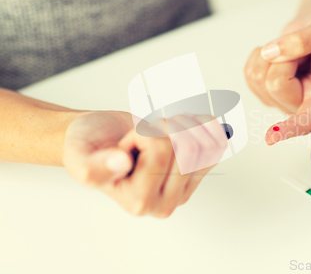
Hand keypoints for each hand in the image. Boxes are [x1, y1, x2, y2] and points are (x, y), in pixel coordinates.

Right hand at [62, 111, 226, 216]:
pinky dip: (205, 126)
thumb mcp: (78, 156)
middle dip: (166, 127)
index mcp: (139, 202)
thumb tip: (121, 163)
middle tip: (147, 131)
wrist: (100, 138)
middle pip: (187, 147)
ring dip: (183, 125)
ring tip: (161, 129)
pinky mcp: (196, 174)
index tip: (128, 141)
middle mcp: (165, 202)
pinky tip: (186, 124)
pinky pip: (217, 146)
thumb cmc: (89, 146)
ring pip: (204, 143)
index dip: (145, 134)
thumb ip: (94, 166)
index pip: (160, 150)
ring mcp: (184, 189)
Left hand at [245, 9, 310, 144]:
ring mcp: (282, 101)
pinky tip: (278, 55)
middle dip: (284, 59)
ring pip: (258, 79)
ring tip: (293, 54)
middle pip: (274, 85)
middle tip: (302, 53)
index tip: (272, 137)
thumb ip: (303, 40)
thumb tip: (271, 54)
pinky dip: (260, 56)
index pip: (309, 119)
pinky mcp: (265, 92)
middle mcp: (303, 104)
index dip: (291, 127)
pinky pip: (249, 73)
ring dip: (271, 56)